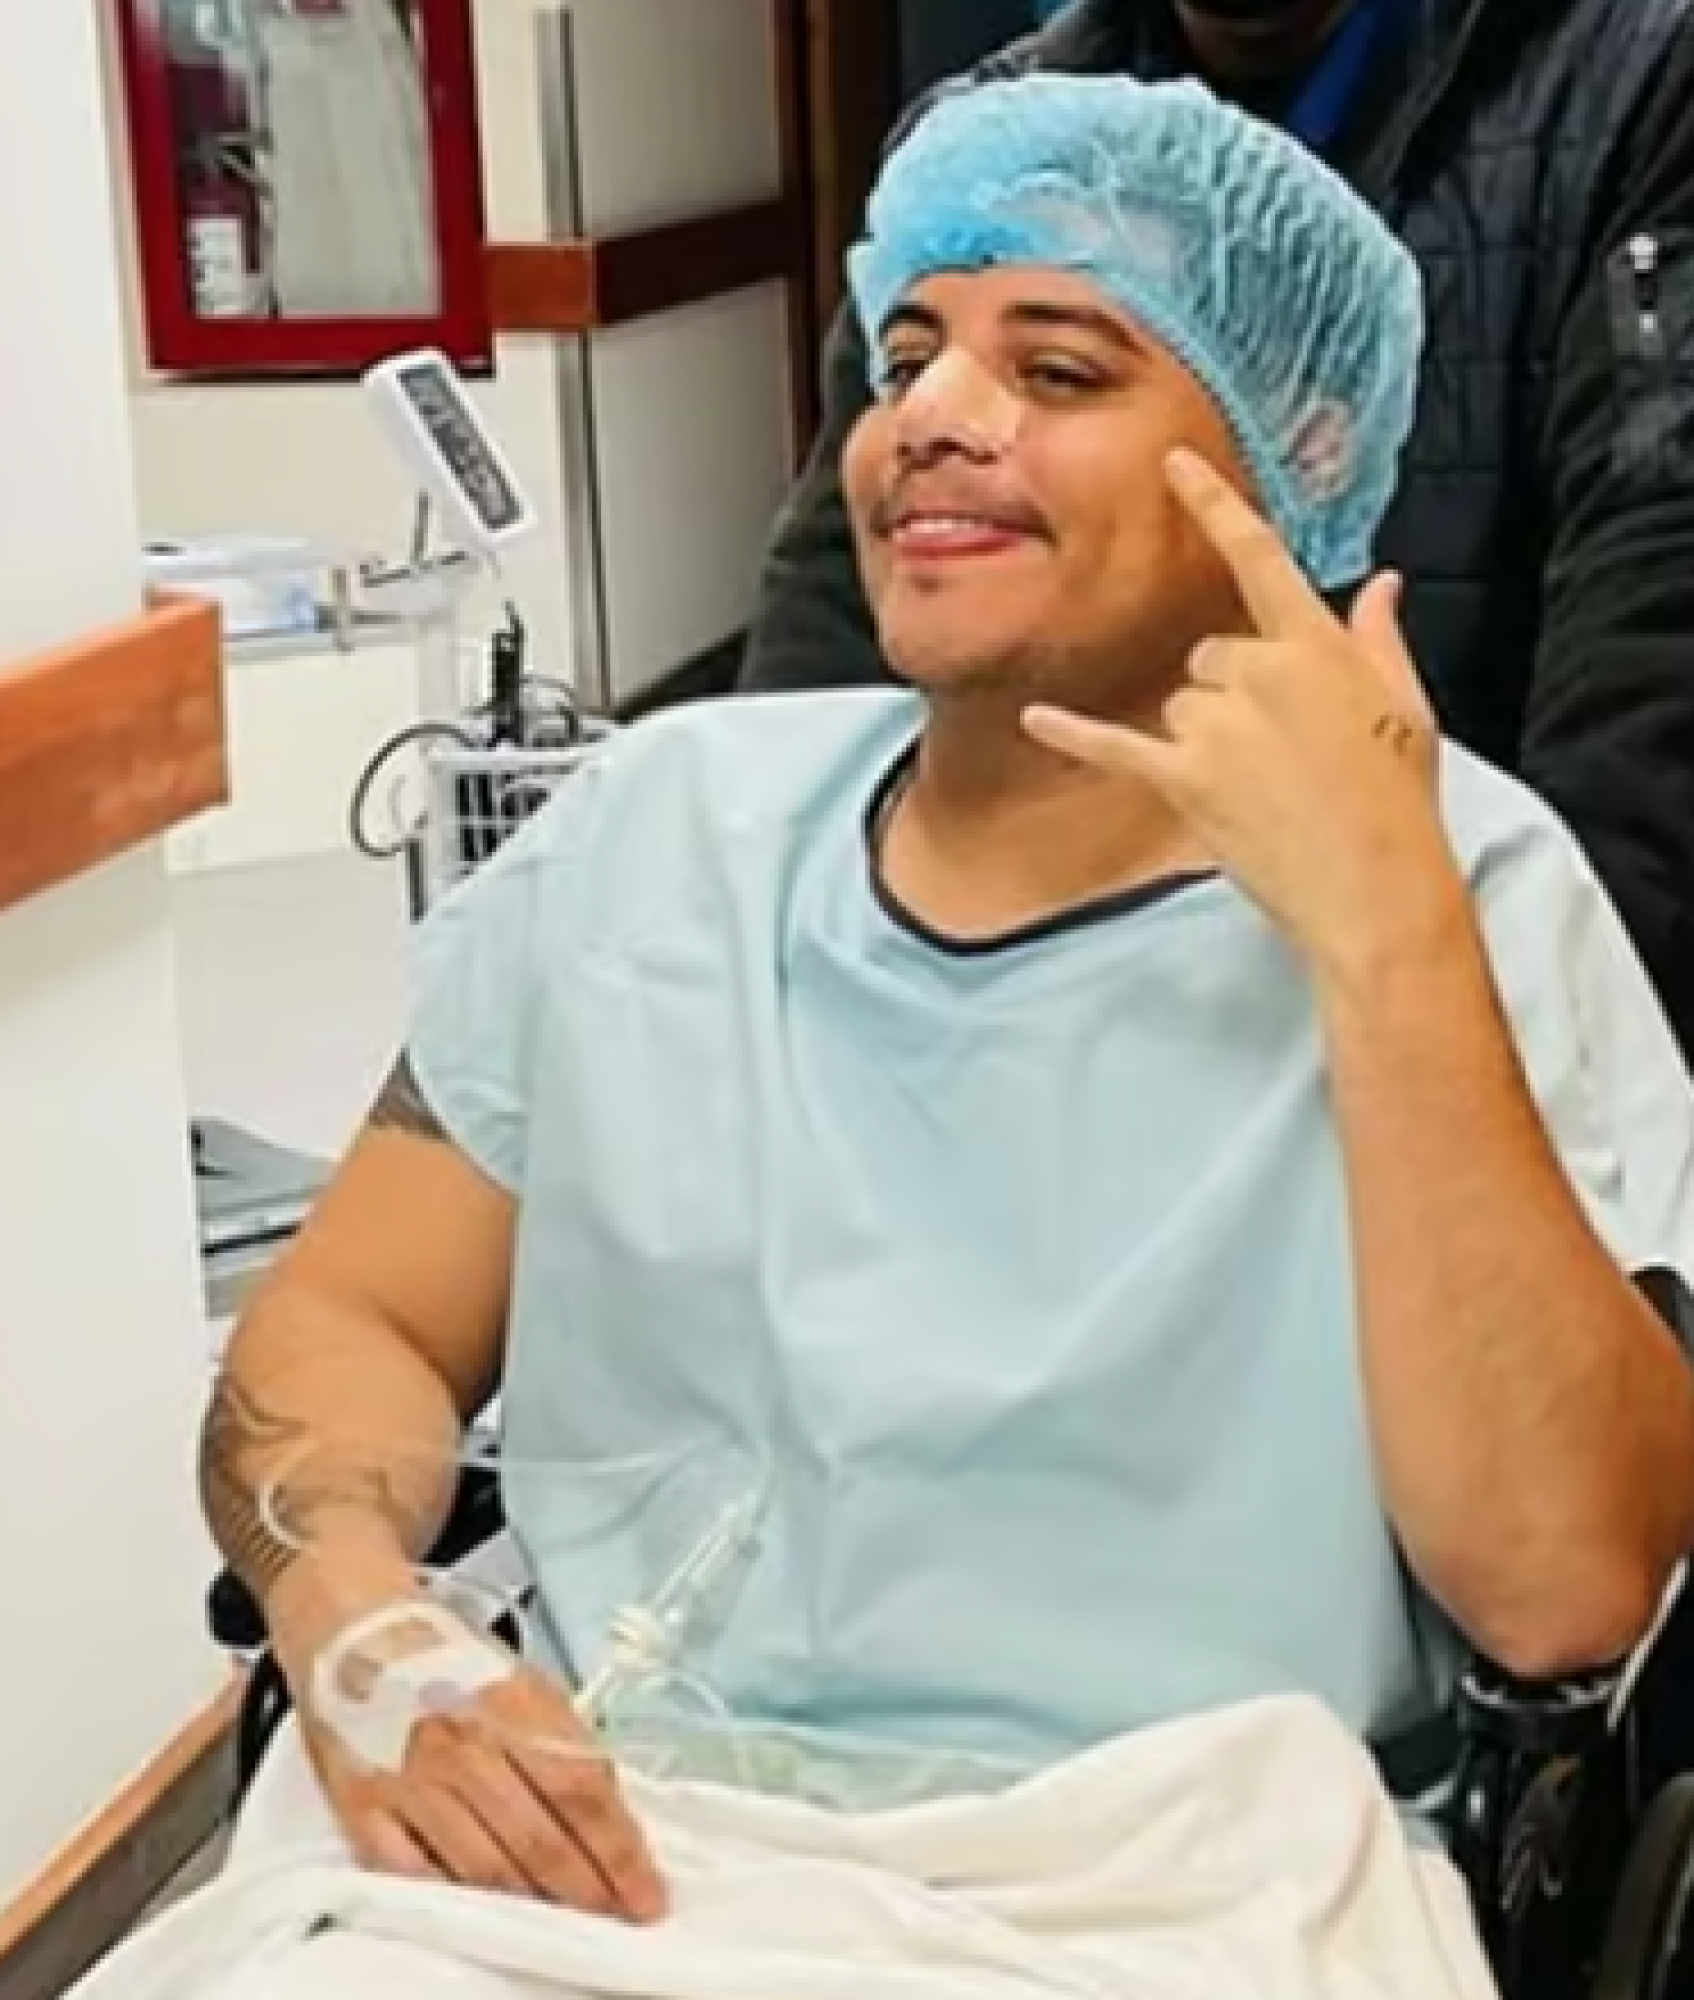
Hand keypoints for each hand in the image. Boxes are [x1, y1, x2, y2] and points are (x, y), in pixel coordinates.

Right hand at [274, 1569, 665, 1917]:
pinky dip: (454, 1896)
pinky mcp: (362, 1807)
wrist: (351, 1619)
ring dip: (532, 1903)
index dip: (619, 1850)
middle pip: (538, 1838)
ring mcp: (409, 1779)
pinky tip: (484, 1909)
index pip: (580, 1789)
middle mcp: (462, 1743)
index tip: (646, 1891)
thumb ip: (561, 1737)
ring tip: (565, 1921)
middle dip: (587, 1890)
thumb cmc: (442, 1651)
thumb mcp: (519, 1677)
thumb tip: (608, 1808)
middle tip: (618, 1917)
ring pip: (484, 1867)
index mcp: (510, 1702)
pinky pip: (414, 1872)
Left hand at [1022, 449, 1464, 979]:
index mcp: (1317, 646)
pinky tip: (1036, 718)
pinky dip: (1073, 733)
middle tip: (1279, 755)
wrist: (1375, 886)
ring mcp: (1219, 725)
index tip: (1174, 462)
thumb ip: (1378, 638)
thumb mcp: (1406, 705)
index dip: (1213, 505)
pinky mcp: (1185, 778)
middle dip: (1232, 696)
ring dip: (1204, 741)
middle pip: (1211, 657)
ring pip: (1181, 707)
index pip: (1257, 557)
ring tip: (1259, 790)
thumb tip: (1383, 585)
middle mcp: (1261, 671)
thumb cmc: (1396, 801)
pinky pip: (1115, 746)